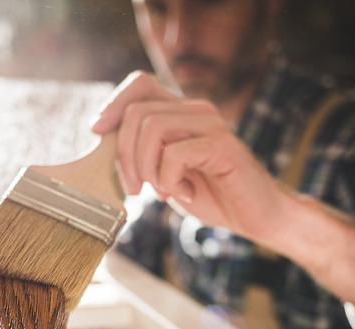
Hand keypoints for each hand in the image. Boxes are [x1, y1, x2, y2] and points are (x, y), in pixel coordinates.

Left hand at [91, 71, 287, 242]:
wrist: (258, 217)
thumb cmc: (211, 195)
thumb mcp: (165, 173)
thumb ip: (142, 154)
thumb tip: (103, 143)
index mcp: (181, 112)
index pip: (139, 84)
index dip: (113, 104)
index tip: (97, 133)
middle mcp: (196, 110)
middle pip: (138, 111)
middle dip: (123, 154)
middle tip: (133, 188)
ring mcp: (211, 124)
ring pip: (153, 128)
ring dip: (145, 167)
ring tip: (160, 191)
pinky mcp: (223, 145)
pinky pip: (176, 154)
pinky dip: (170, 180)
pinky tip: (185, 194)